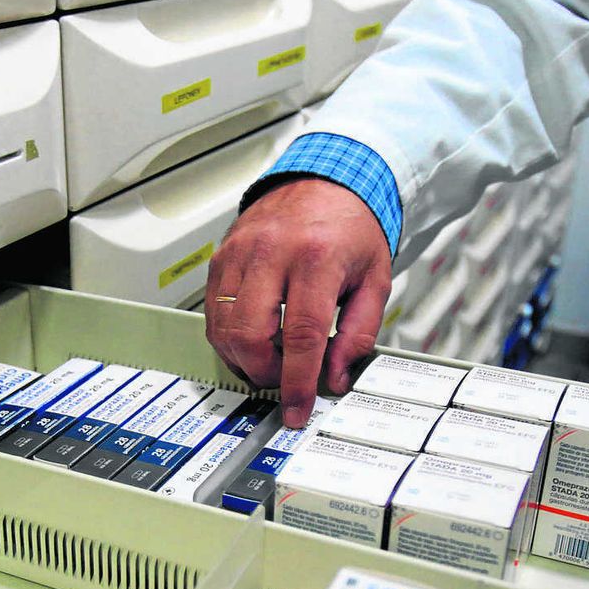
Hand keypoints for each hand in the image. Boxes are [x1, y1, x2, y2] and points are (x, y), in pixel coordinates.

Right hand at [205, 178, 392, 427]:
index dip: (297, 382)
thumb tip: (335, 376)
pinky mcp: (222, 255)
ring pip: (224, 327)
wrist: (324, 179)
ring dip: (243, 359)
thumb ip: (358, 333)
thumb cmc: (350, 227)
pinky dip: (228, 337)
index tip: (297, 409)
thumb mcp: (374, 280)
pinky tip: (251, 340)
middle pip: (251, 335)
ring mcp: (241, 252)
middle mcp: (273, 252)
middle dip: (265, 373)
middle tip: (284, 381)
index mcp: (317, 258)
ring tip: (269, 361)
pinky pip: (213, 310)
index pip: (301, 335)